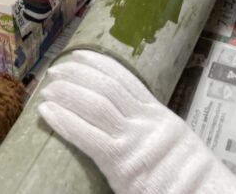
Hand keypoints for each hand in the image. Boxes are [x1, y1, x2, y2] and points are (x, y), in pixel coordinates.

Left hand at [39, 51, 235, 193]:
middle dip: (77, 74)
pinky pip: (88, 137)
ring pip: (95, 105)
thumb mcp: (174, 145)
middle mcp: (147, 122)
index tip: (78, 55)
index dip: (98, 63)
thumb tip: (125, 118)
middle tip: (54, 71)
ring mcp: (135, 142)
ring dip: (66, 93)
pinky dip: (64, 121)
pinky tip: (47, 112)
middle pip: (106, 86)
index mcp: (160, 115)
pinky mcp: (122, 164)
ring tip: (47, 90)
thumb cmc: (189, 182)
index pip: (125, 78)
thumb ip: (151, 130)